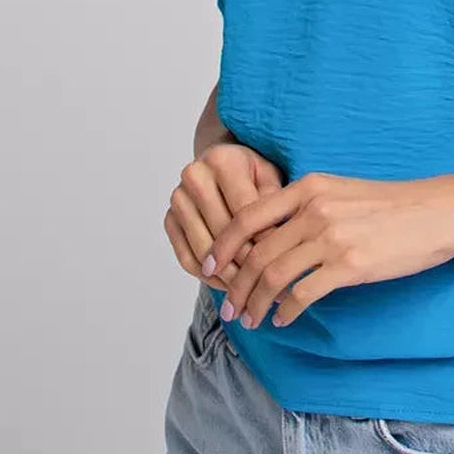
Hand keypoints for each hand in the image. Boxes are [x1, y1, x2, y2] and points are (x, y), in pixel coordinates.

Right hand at [164, 143, 285, 291]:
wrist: (223, 166)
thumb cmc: (253, 175)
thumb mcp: (271, 178)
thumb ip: (275, 203)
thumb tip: (278, 241)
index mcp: (222, 160)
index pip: (244, 211)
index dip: (265, 241)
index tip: (283, 264)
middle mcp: (194, 176)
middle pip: (222, 232)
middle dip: (247, 263)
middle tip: (269, 285)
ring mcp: (178, 199)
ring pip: (203, 250)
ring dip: (227, 276)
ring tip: (251, 292)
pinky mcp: (169, 220)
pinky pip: (187, 258)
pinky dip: (208, 278)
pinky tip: (229, 287)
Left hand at [203, 171, 453, 329]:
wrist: (438, 212)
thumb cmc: (393, 206)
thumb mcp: (341, 192)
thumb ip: (306, 206)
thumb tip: (272, 236)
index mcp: (308, 187)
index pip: (248, 216)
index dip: (222, 245)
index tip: (208, 267)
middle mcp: (314, 209)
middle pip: (256, 252)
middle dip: (236, 285)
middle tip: (230, 308)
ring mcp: (332, 237)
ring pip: (274, 275)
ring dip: (257, 303)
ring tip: (251, 320)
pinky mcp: (351, 265)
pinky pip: (304, 293)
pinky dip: (286, 311)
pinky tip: (284, 320)